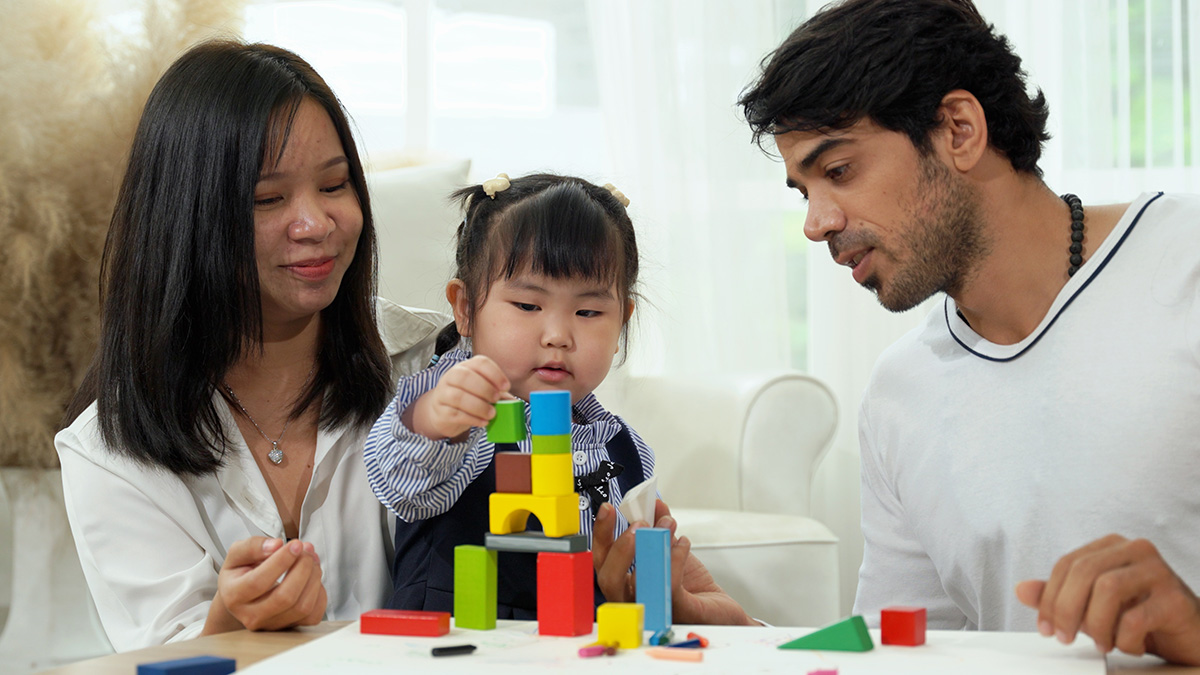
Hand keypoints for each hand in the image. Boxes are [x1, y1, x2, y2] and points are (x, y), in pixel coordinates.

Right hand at [205, 536, 327, 633]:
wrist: (243, 595)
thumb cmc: (241, 573)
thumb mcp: (237, 554)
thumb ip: (252, 546)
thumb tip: (276, 545)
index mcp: (234, 596)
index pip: (259, 582)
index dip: (281, 561)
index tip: (295, 544)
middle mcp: (251, 616)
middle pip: (285, 597)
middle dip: (302, 568)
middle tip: (306, 549)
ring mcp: (272, 625)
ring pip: (302, 607)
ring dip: (314, 577)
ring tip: (311, 559)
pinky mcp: (290, 627)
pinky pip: (313, 616)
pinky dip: (320, 593)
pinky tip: (312, 577)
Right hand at [407, 355, 510, 440]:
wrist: (443, 411)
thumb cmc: (467, 398)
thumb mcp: (482, 392)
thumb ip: (498, 394)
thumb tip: (514, 402)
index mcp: (465, 367)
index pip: (480, 362)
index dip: (495, 374)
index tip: (506, 387)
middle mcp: (452, 376)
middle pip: (465, 376)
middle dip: (485, 388)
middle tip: (496, 399)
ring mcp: (443, 394)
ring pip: (458, 396)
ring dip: (478, 406)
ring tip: (492, 414)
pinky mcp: (440, 411)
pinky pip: (454, 414)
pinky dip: (471, 419)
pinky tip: (482, 422)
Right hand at [592, 498, 756, 625]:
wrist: (718, 609)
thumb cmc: (691, 586)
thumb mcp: (670, 549)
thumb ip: (658, 528)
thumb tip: (653, 504)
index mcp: (625, 584)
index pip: (602, 562)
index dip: (601, 535)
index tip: (608, 509)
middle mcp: (633, 601)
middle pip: (608, 580)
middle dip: (620, 547)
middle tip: (639, 524)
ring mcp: (653, 611)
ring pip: (638, 585)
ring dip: (652, 547)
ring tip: (667, 524)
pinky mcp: (678, 612)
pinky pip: (669, 585)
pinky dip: (675, 557)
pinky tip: (683, 542)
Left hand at [1015, 534, 1199, 664]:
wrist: (1190, 637)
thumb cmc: (1140, 617)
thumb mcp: (1092, 606)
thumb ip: (1058, 596)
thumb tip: (1021, 589)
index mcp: (1112, 546)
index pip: (1068, 564)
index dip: (1049, 597)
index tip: (1046, 628)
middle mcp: (1136, 550)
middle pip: (1084, 572)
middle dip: (1066, 610)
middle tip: (1064, 638)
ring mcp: (1159, 571)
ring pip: (1108, 589)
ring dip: (1096, 625)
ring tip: (1103, 643)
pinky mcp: (1176, 599)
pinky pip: (1135, 618)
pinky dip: (1124, 639)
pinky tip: (1128, 645)